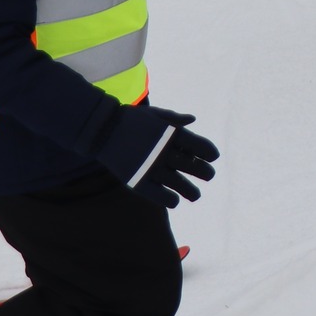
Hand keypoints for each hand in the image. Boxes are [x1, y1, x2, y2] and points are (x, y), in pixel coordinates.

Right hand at [95, 105, 218, 207]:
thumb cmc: (131, 119)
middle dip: (204, 172)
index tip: (213, 158)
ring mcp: (151, 167)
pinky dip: (169, 200)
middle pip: (192, 166)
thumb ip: (175, 119)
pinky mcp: (138, 180)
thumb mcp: (155, 114)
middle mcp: (164, 151)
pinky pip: (159, 196)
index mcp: (171, 133)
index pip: (200, 146)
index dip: (209, 153)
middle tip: (209, 176)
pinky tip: (174, 201)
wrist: (102, 129)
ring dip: (190, 191)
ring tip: (195, 195)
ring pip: (179, 184)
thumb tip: (192, 120)